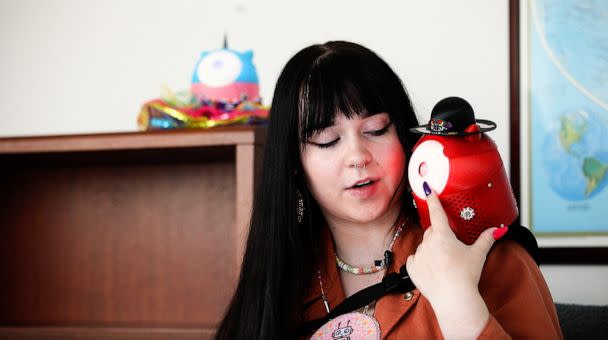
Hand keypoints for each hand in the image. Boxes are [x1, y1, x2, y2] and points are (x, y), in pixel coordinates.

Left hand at [406, 183, 503, 338]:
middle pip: (432, 232)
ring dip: (431, 249)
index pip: (436, 212)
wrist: (454, 298)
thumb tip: (500, 229)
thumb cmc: (466, 275)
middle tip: (450, 247)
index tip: (426, 188)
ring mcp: (418, 255)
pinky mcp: (412, 268)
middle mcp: (427, 242)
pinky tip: (432, 270)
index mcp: (442, 235)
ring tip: (444, 263)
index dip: (432, 199)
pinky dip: (421, 262)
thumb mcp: (478, 254)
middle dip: (439, 235)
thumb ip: (487, 239)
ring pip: (424, 246)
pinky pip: (414, 260)